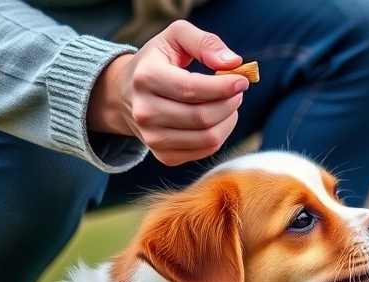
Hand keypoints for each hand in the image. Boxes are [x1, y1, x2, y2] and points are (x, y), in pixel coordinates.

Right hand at [87, 20, 247, 165]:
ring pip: (208, 138)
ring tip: (228, 103)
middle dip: (230, 103)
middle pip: (202, 117)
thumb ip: (206, 43)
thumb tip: (233, 63)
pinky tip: (217, 119)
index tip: (242, 81)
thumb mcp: (176, 37)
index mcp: (146, 77)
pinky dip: (220, 134)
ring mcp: (152, 137)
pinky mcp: (164, 155)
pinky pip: (206, 150)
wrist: (126, 93)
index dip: (223, 87)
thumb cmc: (158, 61)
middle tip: (237, 92)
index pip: (191, 89)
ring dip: (228, 120)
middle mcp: (144, 111)